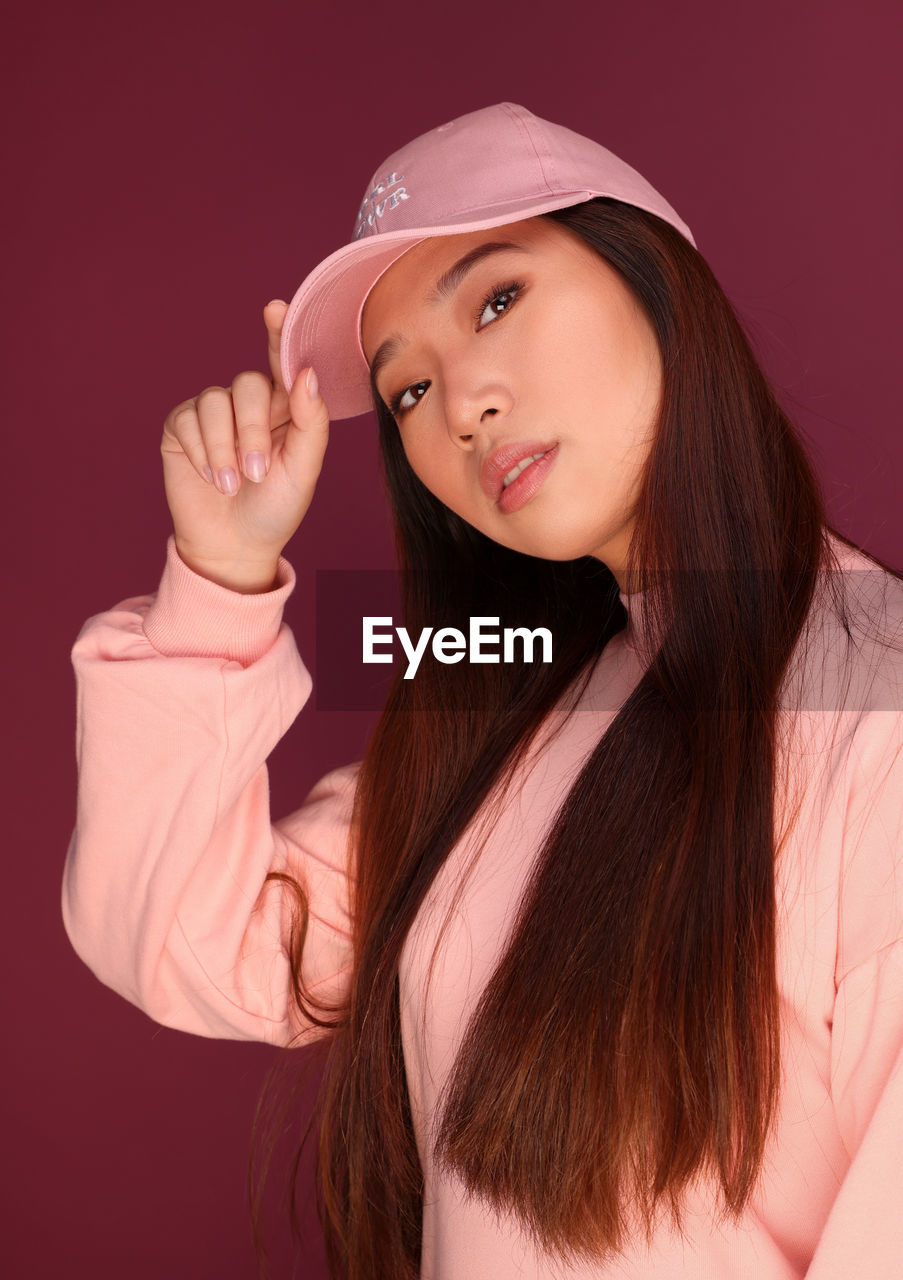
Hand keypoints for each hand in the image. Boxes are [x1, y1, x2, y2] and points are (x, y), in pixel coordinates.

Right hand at [160, 301, 329, 589]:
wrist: (234, 546)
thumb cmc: (275, 509)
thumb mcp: (303, 470)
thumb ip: (311, 422)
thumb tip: (306, 372)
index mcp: (286, 409)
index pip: (282, 362)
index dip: (279, 333)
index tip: (276, 309)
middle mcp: (249, 405)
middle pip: (248, 385)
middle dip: (251, 430)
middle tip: (256, 473)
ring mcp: (213, 414)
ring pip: (215, 402)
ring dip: (224, 447)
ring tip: (232, 483)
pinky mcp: (182, 428)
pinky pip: (188, 420)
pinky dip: (201, 452)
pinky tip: (209, 478)